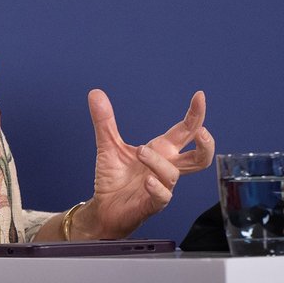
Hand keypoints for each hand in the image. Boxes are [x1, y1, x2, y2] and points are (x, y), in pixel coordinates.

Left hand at [74, 89, 213, 238]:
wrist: (103, 207)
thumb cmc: (113, 178)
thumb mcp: (108, 144)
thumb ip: (104, 120)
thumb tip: (95, 93)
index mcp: (160, 151)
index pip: (184, 131)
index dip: (194, 115)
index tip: (199, 96)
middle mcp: (165, 168)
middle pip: (199, 158)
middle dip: (206, 144)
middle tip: (200, 131)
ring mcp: (161, 187)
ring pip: (174, 174)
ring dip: (158, 161)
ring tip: (139, 151)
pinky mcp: (152, 204)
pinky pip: (163, 196)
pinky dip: (157, 187)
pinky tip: (147, 180)